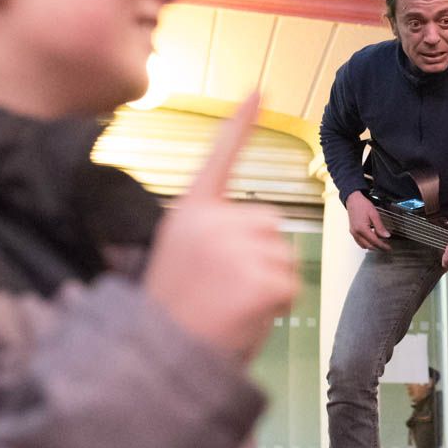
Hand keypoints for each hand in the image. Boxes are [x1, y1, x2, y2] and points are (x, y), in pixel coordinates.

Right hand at [144, 94, 299, 361]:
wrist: (159, 359)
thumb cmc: (173, 316)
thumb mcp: (181, 259)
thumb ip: (214, 236)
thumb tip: (259, 233)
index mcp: (189, 214)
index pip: (219, 159)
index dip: (240, 123)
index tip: (260, 88)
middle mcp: (211, 222)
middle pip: (270, 225)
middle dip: (260, 258)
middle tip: (223, 292)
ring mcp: (237, 248)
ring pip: (283, 256)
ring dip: (267, 284)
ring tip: (228, 307)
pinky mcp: (262, 277)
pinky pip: (289, 285)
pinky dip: (275, 307)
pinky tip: (243, 316)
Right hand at [346, 192, 391, 250]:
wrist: (353, 200)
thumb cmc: (362, 205)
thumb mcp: (374, 214)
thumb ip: (380, 227)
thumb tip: (386, 236)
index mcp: (362, 228)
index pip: (374, 241)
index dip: (383, 246)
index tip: (388, 248)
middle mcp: (356, 232)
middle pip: (369, 246)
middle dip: (378, 248)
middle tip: (386, 247)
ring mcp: (353, 233)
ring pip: (363, 245)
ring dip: (372, 246)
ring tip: (380, 243)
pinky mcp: (352, 231)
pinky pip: (359, 242)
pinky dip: (366, 243)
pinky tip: (372, 239)